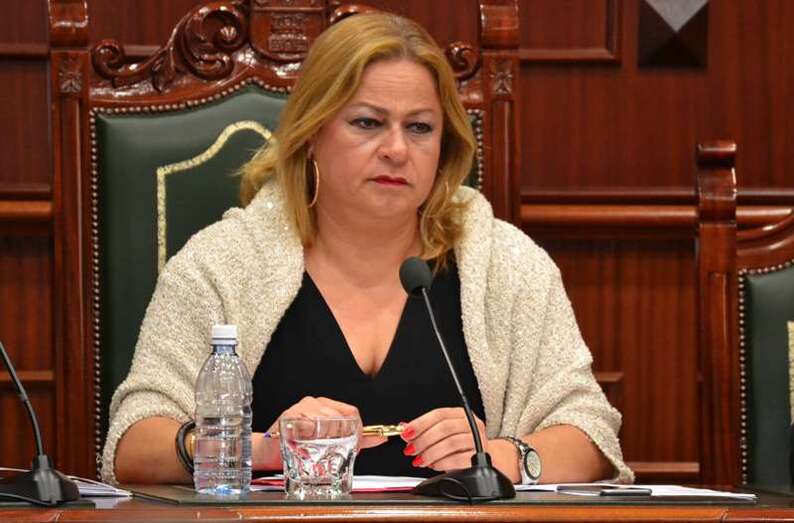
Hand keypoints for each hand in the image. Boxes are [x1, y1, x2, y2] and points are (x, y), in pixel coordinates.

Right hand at [255, 396, 386, 469]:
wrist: (269, 452)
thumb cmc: (299, 447)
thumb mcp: (332, 443)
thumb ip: (358, 440)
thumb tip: (381, 438)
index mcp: (326, 406)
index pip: (351, 411)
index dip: (358, 428)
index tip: (356, 444)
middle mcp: (315, 403)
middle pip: (339, 417)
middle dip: (344, 437)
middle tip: (339, 451)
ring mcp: (301, 407)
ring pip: (325, 420)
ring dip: (326, 438)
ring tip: (320, 448)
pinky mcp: (289, 415)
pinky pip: (306, 423)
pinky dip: (310, 435)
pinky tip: (306, 443)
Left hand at [401, 407, 487, 471]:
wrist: (484, 459)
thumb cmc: (460, 445)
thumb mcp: (442, 435)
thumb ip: (424, 430)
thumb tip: (404, 427)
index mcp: (461, 414)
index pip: (439, 414)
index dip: (420, 423)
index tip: (406, 433)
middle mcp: (471, 424)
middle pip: (445, 428)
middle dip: (423, 440)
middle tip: (410, 449)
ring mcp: (478, 440)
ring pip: (451, 443)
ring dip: (430, 453)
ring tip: (420, 460)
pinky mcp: (479, 457)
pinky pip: (458, 459)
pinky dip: (442, 463)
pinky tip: (434, 465)